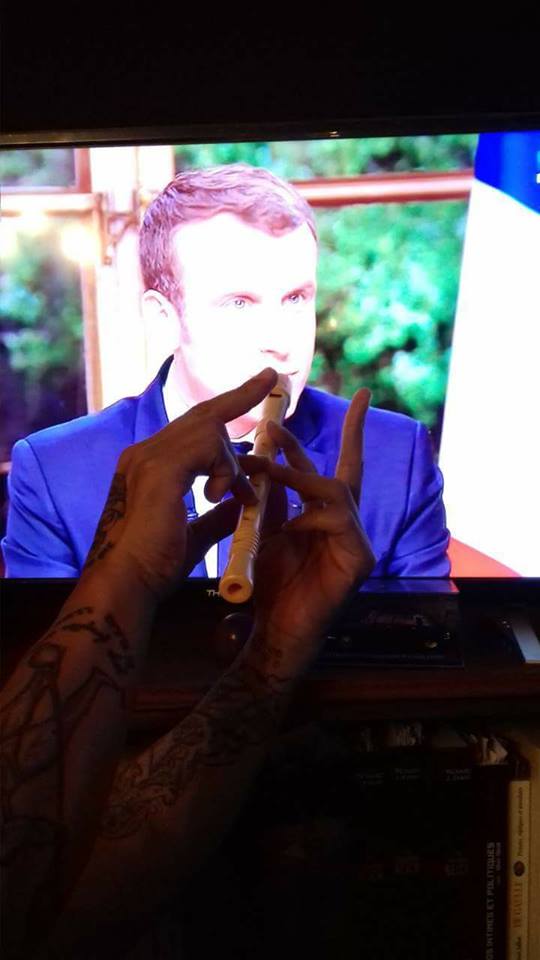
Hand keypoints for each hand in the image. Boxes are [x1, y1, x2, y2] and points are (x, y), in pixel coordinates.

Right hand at [82, 368, 277, 600]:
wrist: (127, 585)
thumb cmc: (153, 567)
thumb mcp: (196, 534)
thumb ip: (219, 513)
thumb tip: (244, 499)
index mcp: (149, 466)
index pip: (192, 429)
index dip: (224, 410)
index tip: (253, 393)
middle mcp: (144, 453)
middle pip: (202, 415)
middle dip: (239, 396)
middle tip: (270, 375)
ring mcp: (148, 457)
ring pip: (209, 429)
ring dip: (232, 461)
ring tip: (235, 493)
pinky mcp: (160, 468)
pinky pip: (208, 446)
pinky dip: (225, 468)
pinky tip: (220, 495)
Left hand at [244, 388, 374, 674]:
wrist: (276, 630)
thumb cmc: (273, 584)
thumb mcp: (267, 532)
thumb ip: (274, 501)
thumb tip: (266, 460)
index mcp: (325, 515)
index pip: (334, 466)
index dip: (349, 432)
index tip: (361, 396)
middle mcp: (346, 523)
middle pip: (345, 470)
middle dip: (334, 438)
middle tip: (282, 420)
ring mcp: (357, 540)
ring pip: (336, 492)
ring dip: (296, 476)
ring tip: (263, 467)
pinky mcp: (359, 559)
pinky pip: (338, 521)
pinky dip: (310, 516)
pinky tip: (291, 526)